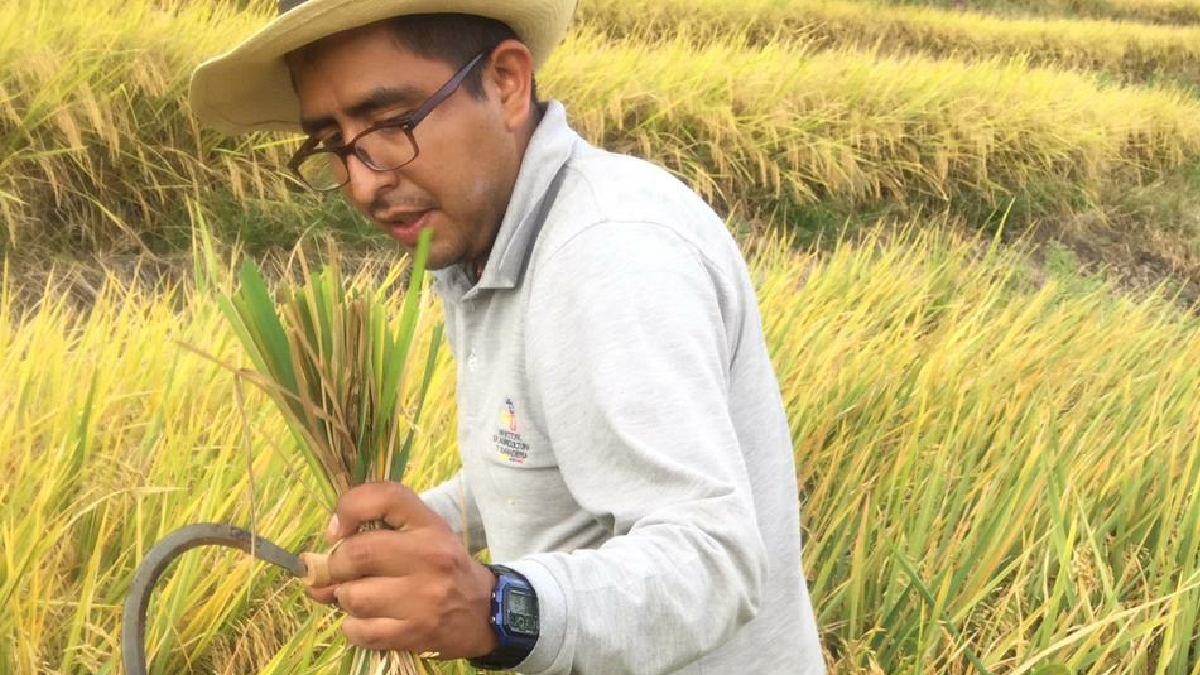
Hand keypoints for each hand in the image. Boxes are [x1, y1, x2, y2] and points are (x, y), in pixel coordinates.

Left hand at [302, 481, 498, 659]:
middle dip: (336, 566)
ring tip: (364, 598)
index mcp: (429, 525)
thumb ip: (375, 534)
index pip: (384, 496)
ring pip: (352, 596)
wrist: (486, 611)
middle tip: (343, 573)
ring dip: (346, 599)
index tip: (337, 531)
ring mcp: (423, 598)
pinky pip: (359, 631)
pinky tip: (371, 621)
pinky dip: (354, 628)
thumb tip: (315, 563)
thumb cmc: (444, 567)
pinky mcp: (416, 632)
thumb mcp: (423, 534)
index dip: (349, 508)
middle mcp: (428, 557)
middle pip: (356, 553)